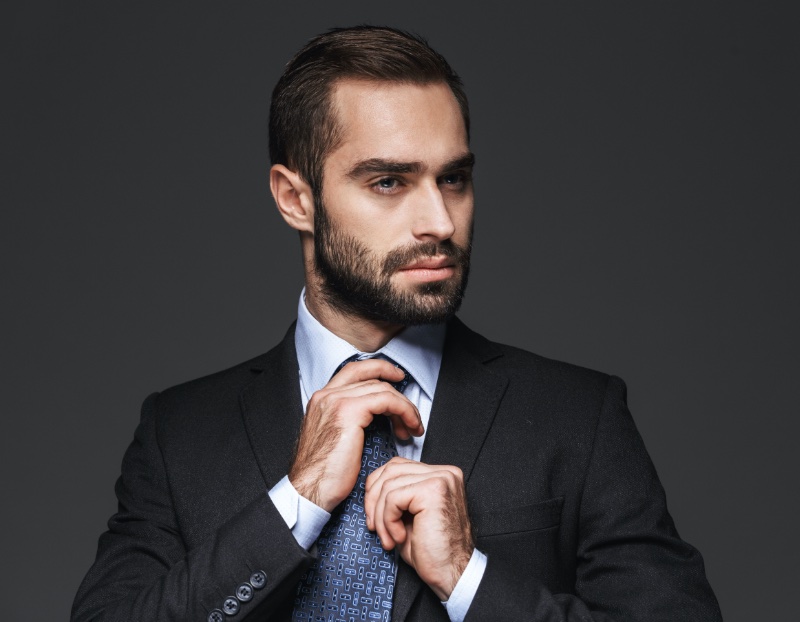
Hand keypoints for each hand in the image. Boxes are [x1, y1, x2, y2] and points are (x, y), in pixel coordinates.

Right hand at [289, 359, 423, 511]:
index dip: (379, 368)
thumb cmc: (323, 476)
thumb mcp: (334, 441)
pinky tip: (409, 426)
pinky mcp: (348, 411)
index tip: (397, 377)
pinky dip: (404, 410)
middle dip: (397, 390)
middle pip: (370, 374)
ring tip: (412, 427)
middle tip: (412, 410)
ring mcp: (336, 400)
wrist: (309, 491)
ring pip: (381, 388)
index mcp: (321, 400)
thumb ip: (348, 422)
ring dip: (405, 406)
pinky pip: (386, 399)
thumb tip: (374, 420)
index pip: (354, 370)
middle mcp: (326, 395)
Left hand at [364, 457, 473, 599]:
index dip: (377, 489)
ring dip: (380, 515)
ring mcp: (441, 478)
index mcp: (440, 475)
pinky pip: (393, 498)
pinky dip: (388, 520)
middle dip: (374, 500)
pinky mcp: (433, 490)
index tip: (373, 516)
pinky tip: (398, 537)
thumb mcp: (409, 516)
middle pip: (391, 470)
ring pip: (389, 484)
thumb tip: (371, 486)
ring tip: (388, 538)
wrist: (451, 574)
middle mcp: (444, 473)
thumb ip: (397, 495)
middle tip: (374, 527)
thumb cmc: (431, 551)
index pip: (398, 466)